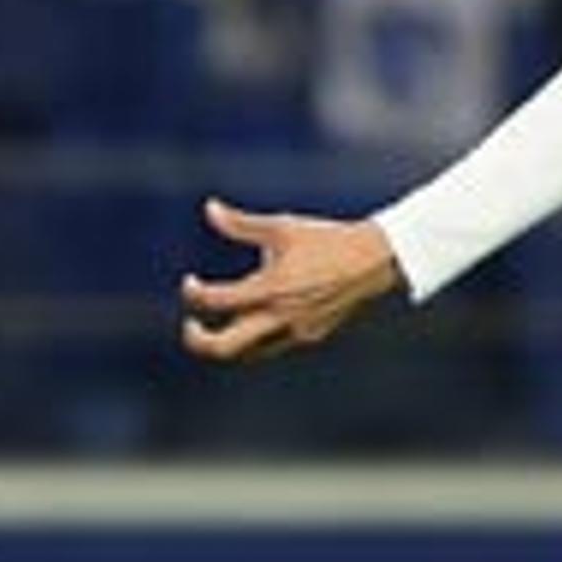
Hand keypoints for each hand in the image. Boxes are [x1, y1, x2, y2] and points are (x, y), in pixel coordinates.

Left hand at [178, 199, 401, 362]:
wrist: (371, 262)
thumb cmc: (324, 240)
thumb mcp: (281, 227)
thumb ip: (241, 224)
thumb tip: (209, 208)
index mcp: (270, 288)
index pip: (216, 301)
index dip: (194, 293)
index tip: (190, 283)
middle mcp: (280, 316)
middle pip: (224, 347)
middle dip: (198, 340)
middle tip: (190, 326)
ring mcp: (295, 331)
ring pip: (248, 353)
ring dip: (227, 343)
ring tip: (217, 326)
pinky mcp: (309, 335)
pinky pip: (273, 344)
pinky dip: (256, 336)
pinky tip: (257, 317)